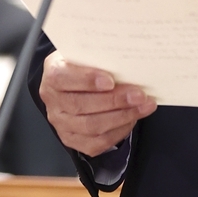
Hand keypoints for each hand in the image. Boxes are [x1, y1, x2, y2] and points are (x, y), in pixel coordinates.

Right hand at [39, 51, 156, 156]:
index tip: (111, 80)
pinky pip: (97, 143)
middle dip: (115, 101)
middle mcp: (53, 101)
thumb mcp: (87, 53)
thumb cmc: (84, 64)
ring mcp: (61, 123)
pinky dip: (119, 131)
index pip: (63, 77)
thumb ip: (100, 56)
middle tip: (139, 95)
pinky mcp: (72, 139)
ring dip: (122, 116)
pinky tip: (133, 118)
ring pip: (91, 126)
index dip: (87, 80)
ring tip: (144, 106)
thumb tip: (127, 61)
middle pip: (81, 106)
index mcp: (53, 74)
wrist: (74, 82)